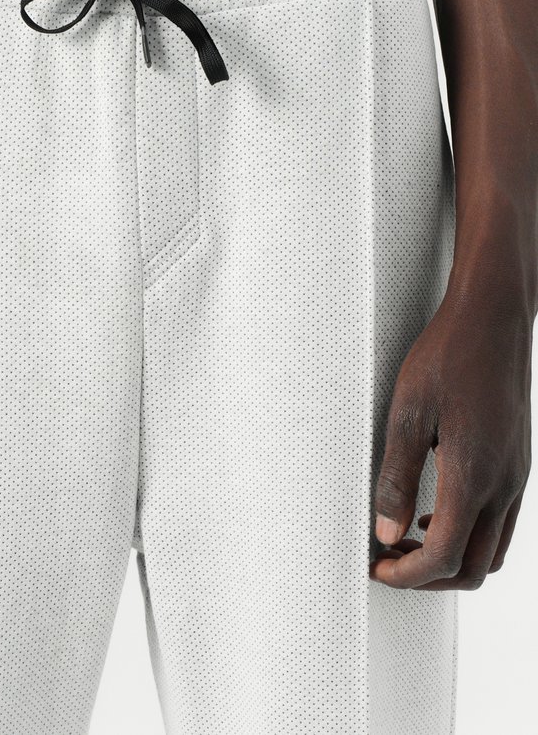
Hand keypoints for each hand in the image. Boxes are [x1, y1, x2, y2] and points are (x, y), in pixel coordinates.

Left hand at [369, 289, 532, 590]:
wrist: (493, 317)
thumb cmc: (446, 357)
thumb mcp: (407, 414)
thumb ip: (397, 478)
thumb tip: (385, 532)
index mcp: (474, 475)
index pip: (446, 557)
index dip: (408, 576)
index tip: (376, 568)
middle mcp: (504, 484)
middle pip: (475, 567)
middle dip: (429, 578)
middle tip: (388, 560)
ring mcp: (517, 475)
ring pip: (494, 549)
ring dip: (452, 559)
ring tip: (406, 540)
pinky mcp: (518, 462)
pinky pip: (501, 521)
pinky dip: (470, 534)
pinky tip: (436, 512)